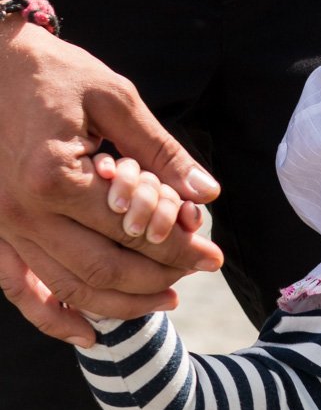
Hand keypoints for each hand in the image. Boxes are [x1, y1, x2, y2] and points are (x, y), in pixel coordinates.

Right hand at [0, 23, 222, 345]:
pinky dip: (53, 317)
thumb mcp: (116, 99)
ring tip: (167, 299)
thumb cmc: (55, 74)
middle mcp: (20, 211)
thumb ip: (162, 152)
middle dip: (160, 277)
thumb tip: (207, 195)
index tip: (213, 252)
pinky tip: (90, 335)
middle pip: (103, 266)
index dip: (179, 247)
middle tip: (199, 272)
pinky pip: (19, 288)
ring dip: (121, 302)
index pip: (133, 231)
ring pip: (68, 286)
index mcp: (54, 176)